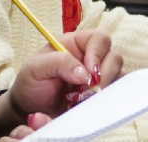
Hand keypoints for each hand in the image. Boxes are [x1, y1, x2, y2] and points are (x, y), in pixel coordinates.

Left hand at [0, 31, 121, 135]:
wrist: (29, 107)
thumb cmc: (31, 82)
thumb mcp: (36, 67)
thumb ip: (59, 63)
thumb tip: (85, 73)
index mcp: (75, 44)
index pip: (99, 39)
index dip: (98, 53)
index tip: (90, 71)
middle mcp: (89, 58)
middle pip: (114, 57)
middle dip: (105, 74)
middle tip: (89, 90)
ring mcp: (97, 77)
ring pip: (118, 76)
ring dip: (105, 89)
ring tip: (83, 99)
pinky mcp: (100, 95)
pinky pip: (114, 95)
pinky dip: (106, 101)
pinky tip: (89, 105)